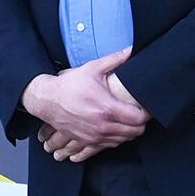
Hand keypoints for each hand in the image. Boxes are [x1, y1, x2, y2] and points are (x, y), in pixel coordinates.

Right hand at [23, 47, 146, 159]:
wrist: (47, 100)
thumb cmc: (70, 84)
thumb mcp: (93, 68)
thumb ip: (115, 59)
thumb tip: (131, 49)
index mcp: (107, 109)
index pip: (139, 119)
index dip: (146, 113)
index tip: (146, 106)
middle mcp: (102, 126)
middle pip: (134, 133)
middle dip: (140, 124)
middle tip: (139, 113)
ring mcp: (94, 136)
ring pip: (123, 141)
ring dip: (129, 132)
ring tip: (128, 119)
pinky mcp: (87, 141)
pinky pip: (109, 146)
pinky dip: (116, 139)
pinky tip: (115, 128)